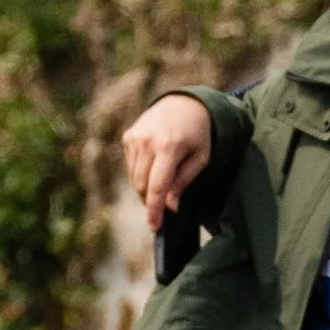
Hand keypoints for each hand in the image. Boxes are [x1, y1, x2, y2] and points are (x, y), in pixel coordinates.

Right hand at [123, 91, 211, 225]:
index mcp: (169, 147)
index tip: (154, 227)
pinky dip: (141, 173)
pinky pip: (130, 166)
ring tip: (162, 180)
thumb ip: (183, 182)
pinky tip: (154, 164)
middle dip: (150, 200)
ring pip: (134, 178)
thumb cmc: (197, 134)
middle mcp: (148, 141)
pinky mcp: (128, 137)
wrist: (184, 103)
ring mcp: (135, 138)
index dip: (154, 210)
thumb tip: (169, 207)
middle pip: (142, 185)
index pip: (157, 186)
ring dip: (145, 188)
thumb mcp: (200, 158)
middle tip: (162, 207)